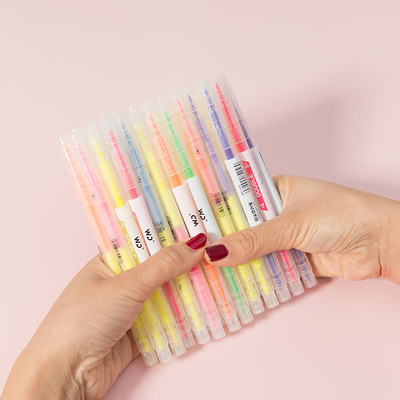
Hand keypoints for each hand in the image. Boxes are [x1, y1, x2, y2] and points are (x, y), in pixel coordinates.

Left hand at [1, 233, 207, 399]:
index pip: (145, 243)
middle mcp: (120, 284)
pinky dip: (182, 316)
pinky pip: (165, 320)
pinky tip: (203, 307)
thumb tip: (196, 244)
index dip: (170, 236)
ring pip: (164, 295)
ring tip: (215, 278)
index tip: (197, 228)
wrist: (64, 375)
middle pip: (159, 270)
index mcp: (109, 263)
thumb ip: (163, 265)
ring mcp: (129, 309)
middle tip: (213, 254)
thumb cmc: (83, 320)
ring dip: (185, 291)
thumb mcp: (126, 285)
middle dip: (183, 265)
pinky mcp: (138, 333)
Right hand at [205, 175, 399, 284]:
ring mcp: (284, 236)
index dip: (214, 211)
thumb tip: (216, 253)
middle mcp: (277, 212)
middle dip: (222, 240)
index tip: (190, 224)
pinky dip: (253, 274)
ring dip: (237, 260)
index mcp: (275, 190)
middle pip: (242, 227)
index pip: (237, 198)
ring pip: (252, 249)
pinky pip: (266, 266)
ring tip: (206, 270)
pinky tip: (233, 282)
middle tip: (193, 252)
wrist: (382, 243)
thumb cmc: (342, 216)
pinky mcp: (292, 258)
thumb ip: (253, 240)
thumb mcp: (292, 224)